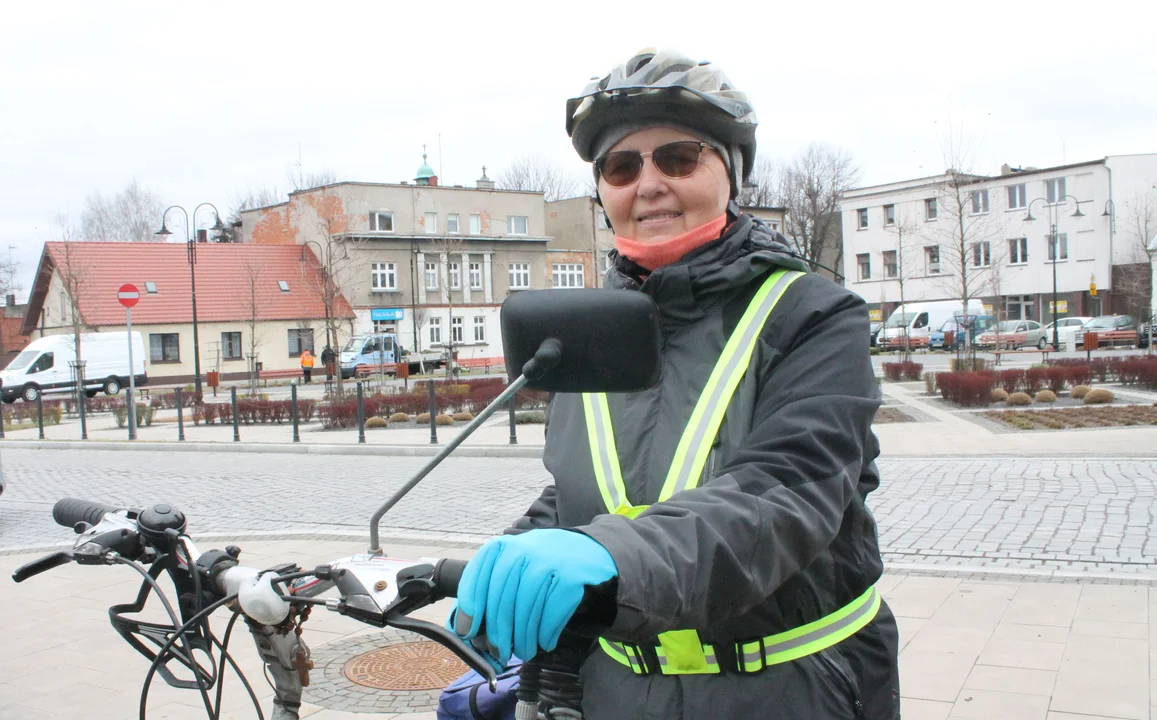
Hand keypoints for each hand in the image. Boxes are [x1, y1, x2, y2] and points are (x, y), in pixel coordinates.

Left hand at [451, 529, 616, 664]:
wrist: (587, 550)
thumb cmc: (541, 565)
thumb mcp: (513, 566)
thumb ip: (490, 589)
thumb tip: (463, 627)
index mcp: (502, 547)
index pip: (477, 579)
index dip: (470, 609)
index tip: (467, 633)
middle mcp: (522, 549)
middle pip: (502, 599)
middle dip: (498, 632)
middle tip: (499, 652)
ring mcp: (548, 561)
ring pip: (527, 608)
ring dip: (523, 637)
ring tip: (524, 651)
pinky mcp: (571, 575)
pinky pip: (552, 611)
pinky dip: (546, 632)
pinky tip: (545, 642)